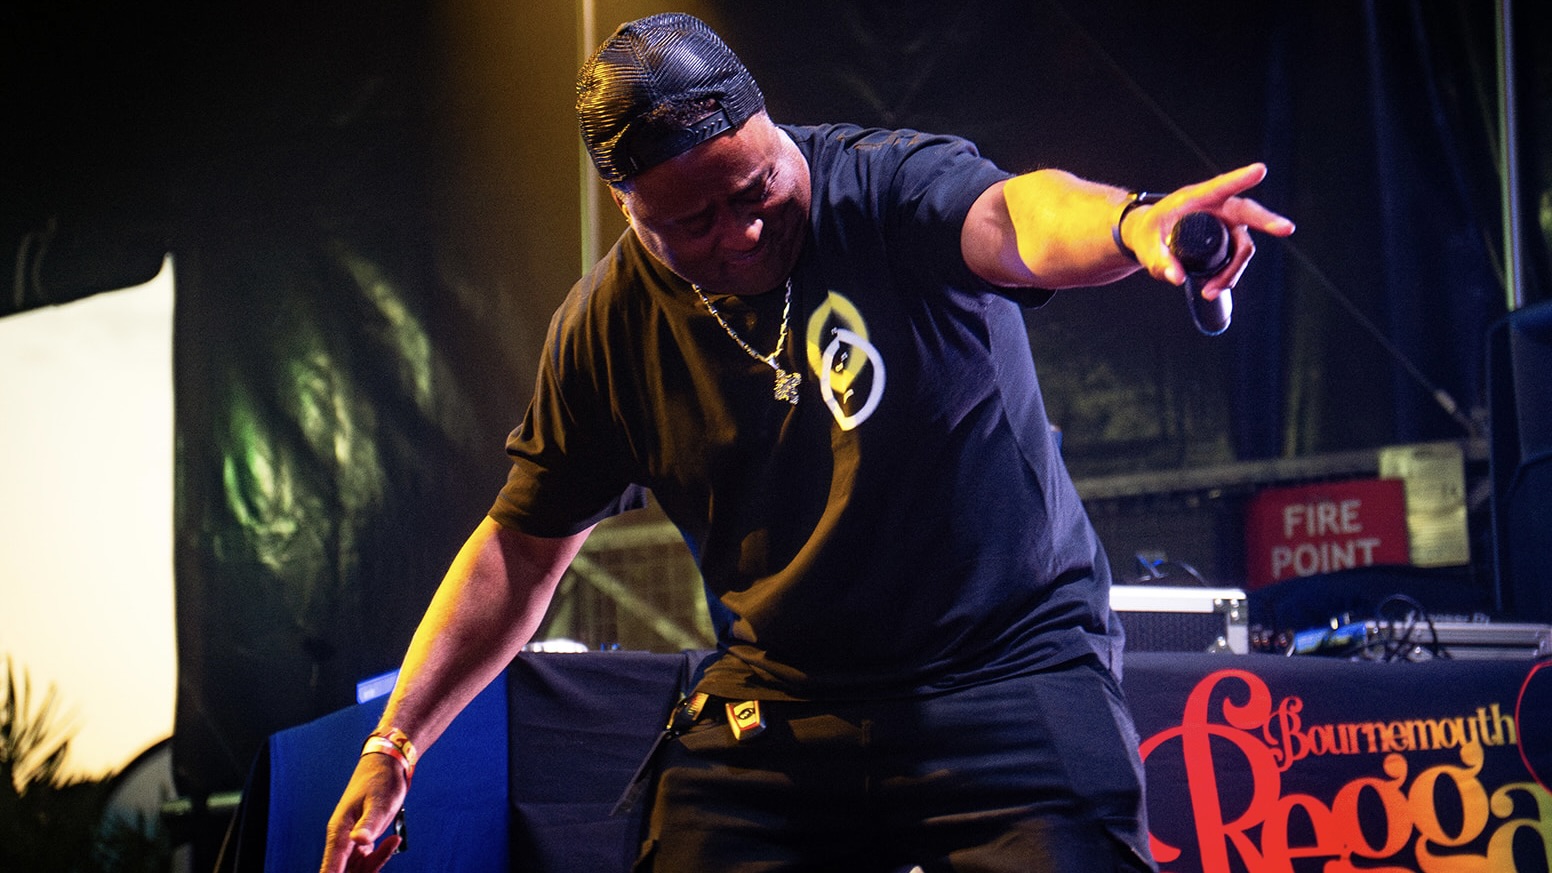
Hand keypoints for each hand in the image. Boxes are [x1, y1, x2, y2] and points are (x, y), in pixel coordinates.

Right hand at [319, 753, 407, 872]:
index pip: (331, 866)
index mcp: (339, 831)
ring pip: (357, 868)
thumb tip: (358, 841)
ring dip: (374, 864)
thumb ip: (369, 823)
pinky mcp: (361, 839)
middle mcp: (341, 838)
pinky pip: (367, 859)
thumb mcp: (379, 801)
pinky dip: (380, 856)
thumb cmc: (381, 780)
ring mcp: (351, 840)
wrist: (386, 764)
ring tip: (393, 840)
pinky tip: (393, 840)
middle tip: (382, 854)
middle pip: (344, 871)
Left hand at [1123, 163, 1295, 299]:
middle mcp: (1217, 208)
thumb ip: (1158, 260)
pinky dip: (1229, 275)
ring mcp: (1225, 225)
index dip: (1240, 179)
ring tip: (1211, 290)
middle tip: (1286, 229)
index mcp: (1196, 198)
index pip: (1221, 186)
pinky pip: (1236, 258)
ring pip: (1242, 245)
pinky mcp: (1227, 241)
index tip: (1260, 170)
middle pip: (1248, 213)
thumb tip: (1176, 279)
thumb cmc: (1147, 232)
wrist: (1149, 238)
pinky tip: (1216, 288)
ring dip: (1234, 270)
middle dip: (1268, 221)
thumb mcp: (1146, 246)